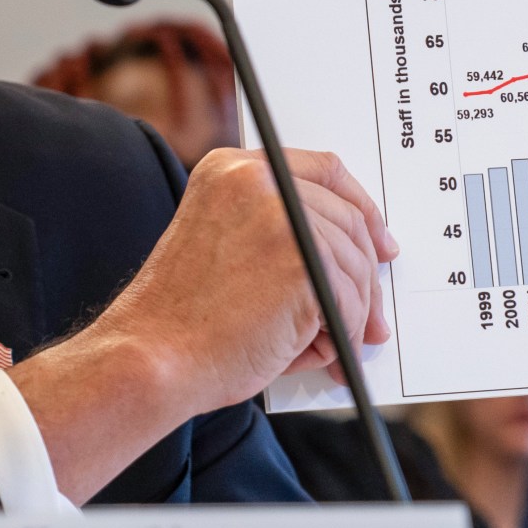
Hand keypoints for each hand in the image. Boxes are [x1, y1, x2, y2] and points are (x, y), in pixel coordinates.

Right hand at [8, 148, 397, 501]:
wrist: (150, 357)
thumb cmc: (181, 320)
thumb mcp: (223, 247)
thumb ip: (277, 234)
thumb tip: (352, 259)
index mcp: (231, 170)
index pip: (321, 170)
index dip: (360, 208)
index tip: (377, 241)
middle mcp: (256, 180)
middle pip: (347, 218)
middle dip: (367, 274)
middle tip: (375, 317)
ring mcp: (280, 216)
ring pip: (354, 263)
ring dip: (354, 312)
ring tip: (337, 346)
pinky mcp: (301, 260)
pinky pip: (350, 298)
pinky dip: (348, 332)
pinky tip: (331, 355)